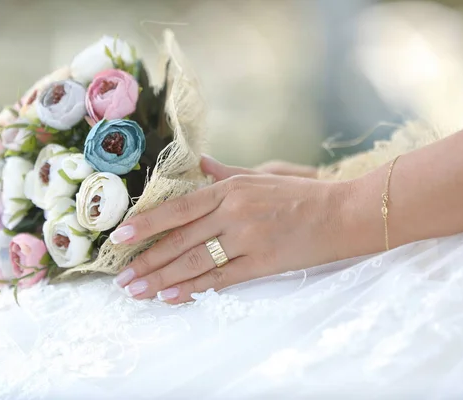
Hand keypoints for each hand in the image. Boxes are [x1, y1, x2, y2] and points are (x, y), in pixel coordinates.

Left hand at [110, 156, 349, 303]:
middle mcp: (233, 212)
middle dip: (146, 261)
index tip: (120, 238)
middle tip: (121, 278)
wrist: (342, 214)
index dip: (146, 224)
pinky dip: (193, 289)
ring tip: (137, 292)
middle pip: (179, 240)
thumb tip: (198, 162)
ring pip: (194, 262)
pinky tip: (171, 297)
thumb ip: (225, 173)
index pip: (178, 208)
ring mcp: (247, 239)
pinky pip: (220, 279)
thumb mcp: (260, 176)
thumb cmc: (300, 194)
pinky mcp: (262, 263)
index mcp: (229, 189)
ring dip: (161, 279)